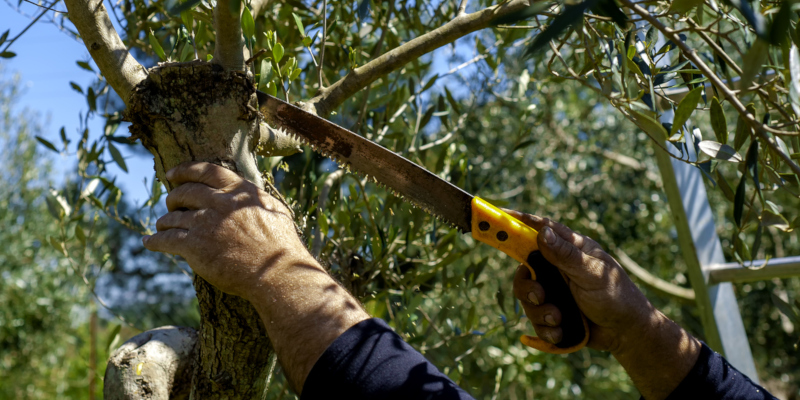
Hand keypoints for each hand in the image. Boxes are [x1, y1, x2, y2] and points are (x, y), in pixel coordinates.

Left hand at [142, 161, 309, 300]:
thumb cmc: (282, 245)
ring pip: (172, 217)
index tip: (171, 174)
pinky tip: (149, 242)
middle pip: (184, 192)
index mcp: (238, 190)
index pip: (205, 170)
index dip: (184, 170)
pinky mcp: (194, 246)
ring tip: (161, 227)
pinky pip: (165, 240)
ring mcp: (205, 223)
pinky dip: (154, 241)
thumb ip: (255, 199)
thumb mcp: (275, 210)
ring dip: (163, 222)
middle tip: (170, 203)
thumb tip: (247, 194)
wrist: (276, 273)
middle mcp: (219, 202)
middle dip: (173, 198)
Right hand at [508, 211, 700, 398]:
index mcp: (569, 248)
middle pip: (524, 267)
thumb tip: (541, 232)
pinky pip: (534, 318)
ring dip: (539, 310)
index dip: (516, 222)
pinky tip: (560, 330)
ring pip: (526, 296)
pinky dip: (545, 327)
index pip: (539, 229)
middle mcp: (557, 266)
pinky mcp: (552, 310)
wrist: (625, 332)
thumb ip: (566, 255)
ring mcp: (554, 289)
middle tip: (539, 295)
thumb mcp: (592, 273)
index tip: (497, 217)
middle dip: (528, 286)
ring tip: (558, 318)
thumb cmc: (616, 295)